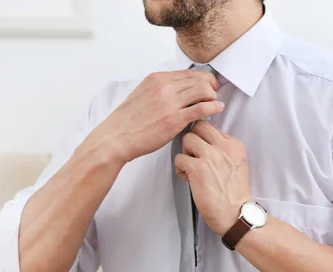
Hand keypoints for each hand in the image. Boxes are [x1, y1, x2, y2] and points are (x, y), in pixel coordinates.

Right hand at [89, 71, 223, 163]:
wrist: (116, 138)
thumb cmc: (128, 122)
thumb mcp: (142, 95)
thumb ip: (160, 90)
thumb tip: (177, 90)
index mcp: (156, 79)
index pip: (189, 72)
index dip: (204, 78)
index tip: (209, 84)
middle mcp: (164, 87)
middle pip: (199, 79)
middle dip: (212, 85)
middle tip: (215, 94)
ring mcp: (170, 103)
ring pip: (203, 91)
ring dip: (213, 96)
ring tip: (215, 104)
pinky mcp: (174, 120)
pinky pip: (202, 108)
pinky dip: (213, 107)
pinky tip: (216, 110)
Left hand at [174, 121, 251, 235]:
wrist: (236, 213)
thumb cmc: (233, 192)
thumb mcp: (237, 163)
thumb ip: (223, 149)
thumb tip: (205, 141)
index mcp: (234, 145)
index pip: (212, 127)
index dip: (203, 138)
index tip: (203, 152)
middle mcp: (224, 147)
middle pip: (199, 126)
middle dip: (193, 139)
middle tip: (194, 155)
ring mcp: (211, 157)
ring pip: (187, 139)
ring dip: (185, 152)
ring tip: (191, 167)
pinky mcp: (198, 169)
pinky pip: (179, 158)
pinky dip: (180, 168)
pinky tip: (188, 178)